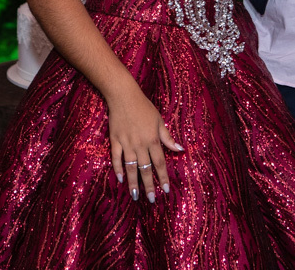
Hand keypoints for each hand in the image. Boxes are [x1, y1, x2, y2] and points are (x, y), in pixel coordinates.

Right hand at [106, 86, 182, 203]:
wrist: (123, 96)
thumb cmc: (144, 107)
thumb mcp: (159, 120)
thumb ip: (167, 137)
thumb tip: (180, 149)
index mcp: (153, 139)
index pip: (160, 163)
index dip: (163, 177)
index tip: (165, 190)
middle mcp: (140, 144)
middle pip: (145, 168)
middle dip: (149, 185)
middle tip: (151, 199)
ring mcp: (126, 143)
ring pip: (131, 166)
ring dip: (133, 182)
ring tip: (134, 195)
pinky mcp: (115, 140)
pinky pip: (116, 157)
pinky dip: (118, 168)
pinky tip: (121, 178)